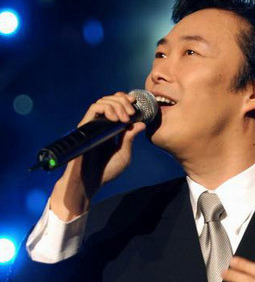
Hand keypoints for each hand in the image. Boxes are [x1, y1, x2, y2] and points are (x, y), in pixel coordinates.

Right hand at [50, 92, 145, 219]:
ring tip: (125, 118)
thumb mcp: (124, 153)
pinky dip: (106, 108)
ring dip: (116, 104)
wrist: (91, 182)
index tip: (135, 103)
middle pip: (110, 100)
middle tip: (131, 112)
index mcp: (110, 128)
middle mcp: (100, 124)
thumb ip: (130, 138)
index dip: (124, 100)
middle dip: (123, 101)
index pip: (116, 105)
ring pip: (102, 101)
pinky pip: (93, 109)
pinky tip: (116, 119)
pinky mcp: (85, 127)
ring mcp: (92, 125)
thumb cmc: (106, 171)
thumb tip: (141, 123)